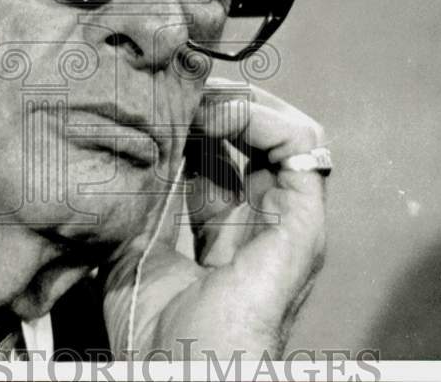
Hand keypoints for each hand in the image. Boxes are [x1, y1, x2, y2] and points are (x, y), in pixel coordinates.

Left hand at [102, 78, 326, 358]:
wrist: (188, 375)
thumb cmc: (158, 334)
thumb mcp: (136, 248)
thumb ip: (144, 199)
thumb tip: (137, 143)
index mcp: (225, 233)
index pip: (218, 158)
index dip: (193, 124)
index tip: (159, 104)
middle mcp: (262, 222)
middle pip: (251, 139)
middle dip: (215, 104)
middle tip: (177, 88)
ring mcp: (288, 220)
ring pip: (283, 131)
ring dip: (241, 102)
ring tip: (198, 96)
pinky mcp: (304, 219)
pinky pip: (301, 145)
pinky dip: (263, 117)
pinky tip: (219, 113)